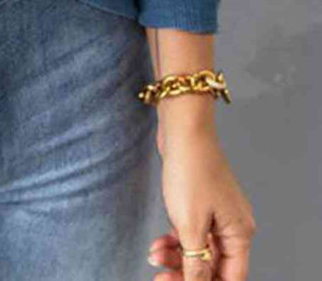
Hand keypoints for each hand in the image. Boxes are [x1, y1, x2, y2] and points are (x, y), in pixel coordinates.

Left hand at [149, 126, 255, 279]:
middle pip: (214, 266)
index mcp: (239, 233)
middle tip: (161, 277)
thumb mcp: (190, 224)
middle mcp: (233, 226)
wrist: (183, 129)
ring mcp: (217, 214)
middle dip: (187, 274)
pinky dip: (176, 240)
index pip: (231, 278)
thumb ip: (196, 263)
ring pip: (200, 250)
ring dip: (177, 257)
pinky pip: (192, 232)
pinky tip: (159, 242)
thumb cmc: (191, 170)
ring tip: (154, 255)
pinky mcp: (201, 203)